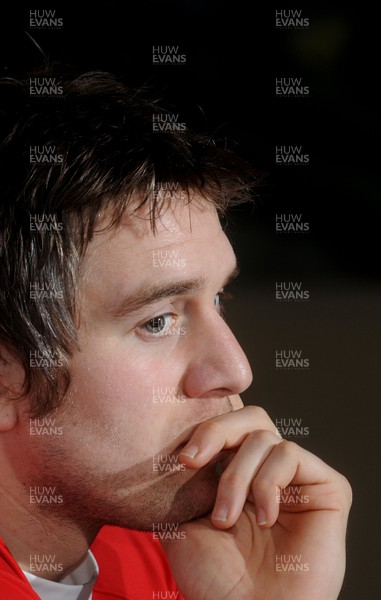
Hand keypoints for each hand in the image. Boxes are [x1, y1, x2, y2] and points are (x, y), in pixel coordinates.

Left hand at [162, 405, 351, 599]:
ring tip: (227, 520)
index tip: (182, 458)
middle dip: (216, 433)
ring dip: (237, 477)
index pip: (229, 426)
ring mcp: (299, 478)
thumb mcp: (180, 521)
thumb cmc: (214, 578)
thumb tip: (171, 443)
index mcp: (239, 473)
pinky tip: (266, 519)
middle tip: (191, 462)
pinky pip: (292, 455)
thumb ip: (180, 480)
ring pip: (264, 438)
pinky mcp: (327, 488)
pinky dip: (268, 484)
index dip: (205, 428)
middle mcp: (270, 470)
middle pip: (250, 416)